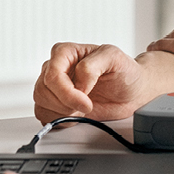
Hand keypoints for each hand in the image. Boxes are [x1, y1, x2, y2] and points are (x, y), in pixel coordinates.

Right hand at [33, 43, 154, 122]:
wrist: (132, 91)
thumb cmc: (124, 71)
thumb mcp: (114, 57)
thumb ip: (92, 66)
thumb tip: (77, 83)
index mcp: (65, 53)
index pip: (52, 74)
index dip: (67, 92)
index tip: (86, 101)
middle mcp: (56, 69)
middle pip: (43, 90)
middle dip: (66, 104)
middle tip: (87, 105)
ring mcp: (54, 88)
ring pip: (41, 103)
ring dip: (63, 112)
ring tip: (83, 107)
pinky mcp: (56, 105)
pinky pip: (45, 116)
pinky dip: (61, 120)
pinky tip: (77, 114)